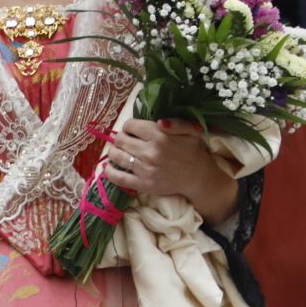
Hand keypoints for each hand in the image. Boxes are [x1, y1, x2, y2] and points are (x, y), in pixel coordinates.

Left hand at [99, 118, 236, 222]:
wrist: (198, 178)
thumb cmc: (193, 152)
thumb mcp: (192, 131)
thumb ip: (177, 122)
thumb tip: (159, 121)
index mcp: (160, 136)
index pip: (131, 126)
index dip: (129, 126)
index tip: (132, 129)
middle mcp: (150, 152)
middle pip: (121, 140)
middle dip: (120, 137)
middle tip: (124, 140)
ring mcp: (145, 170)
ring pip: (116, 156)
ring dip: (113, 151)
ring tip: (117, 150)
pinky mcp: (142, 184)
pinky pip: (118, 178)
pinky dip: (109, 172)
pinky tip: (107, 166)